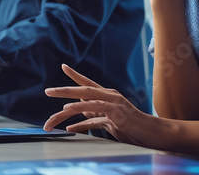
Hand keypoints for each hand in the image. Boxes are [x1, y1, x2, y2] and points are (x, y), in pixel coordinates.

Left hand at [44, 64, 168, 148]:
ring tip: (58, 111)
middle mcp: (110, 96)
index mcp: (108, 95)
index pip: (88, 83)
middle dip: (65, 90)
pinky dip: (83, 123)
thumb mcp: (108, 117)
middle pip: (84, 90)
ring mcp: (114, 105)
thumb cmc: (130, 126)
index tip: (63, 66)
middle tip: (48, 91)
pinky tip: (70, 127)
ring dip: (71, 107)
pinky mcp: (117, 116)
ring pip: (88, 102)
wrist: (151, 132)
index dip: (75, 75)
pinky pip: (97, 117)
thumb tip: (79, 108)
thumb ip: (94, 112)